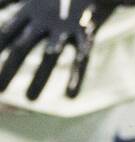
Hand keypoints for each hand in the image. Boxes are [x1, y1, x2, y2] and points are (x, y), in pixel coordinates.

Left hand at [0, 0, 130, 99]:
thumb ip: (9, 1)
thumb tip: (2, 10)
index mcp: (30, 10)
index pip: (7, 32)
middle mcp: (45, 20)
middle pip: (22, 47)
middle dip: (9, 69)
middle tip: (0, 90)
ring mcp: (66, 28)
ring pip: (49, 56)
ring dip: (39, 78)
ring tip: (30, 100)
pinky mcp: (87, 33)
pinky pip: (81, 59)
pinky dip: (76, 77)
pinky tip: (71, 95)